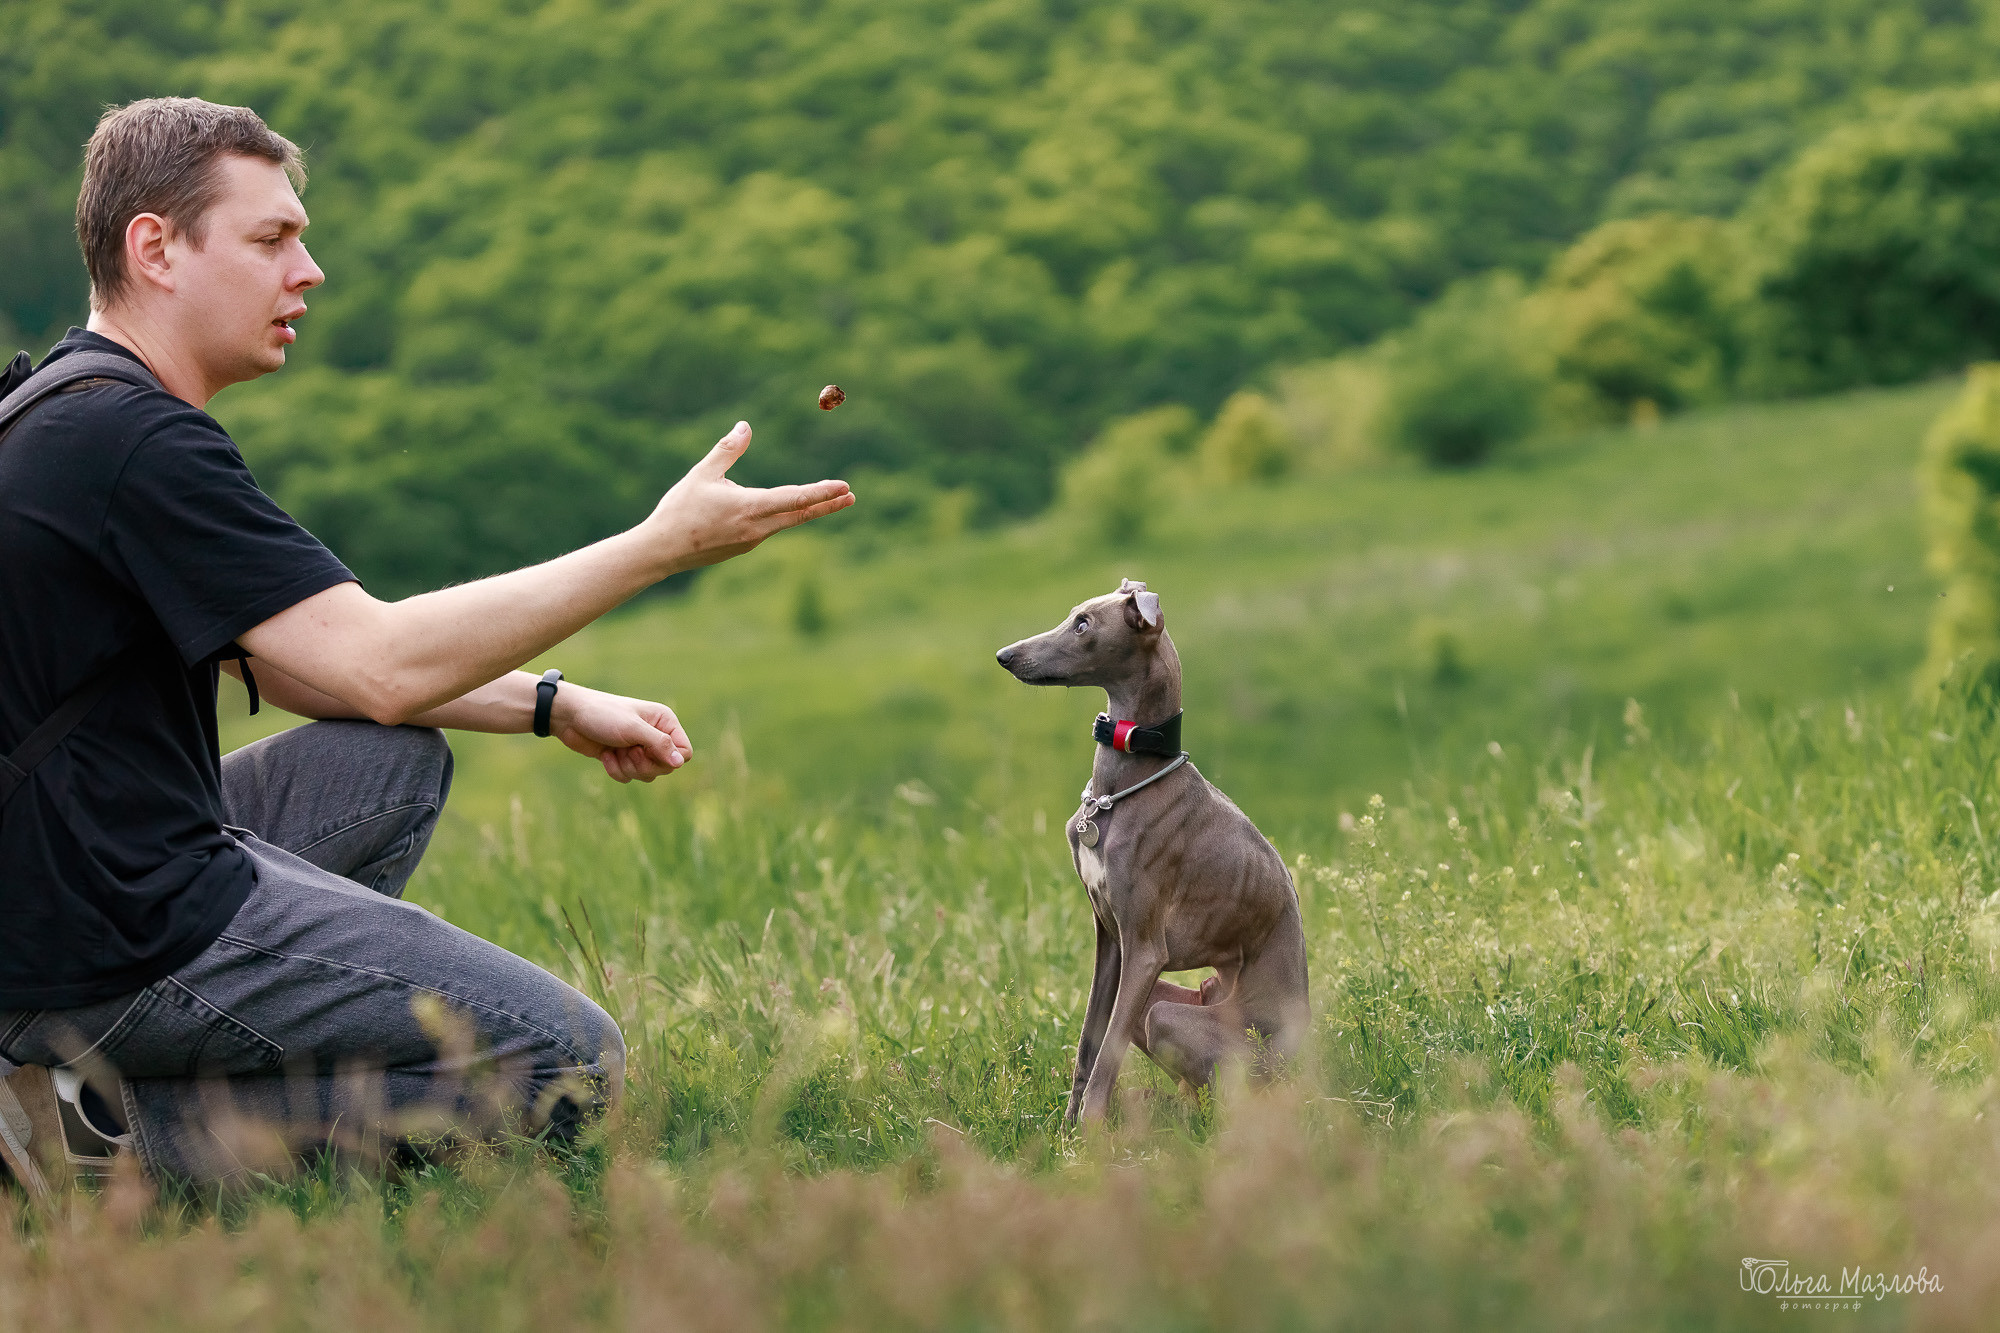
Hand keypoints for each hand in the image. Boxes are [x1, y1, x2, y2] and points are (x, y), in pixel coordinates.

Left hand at [550, 683, 693, 782]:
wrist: (569, 717)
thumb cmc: (602, 715)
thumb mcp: (632, 729)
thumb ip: (659, 744)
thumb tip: (680, 763)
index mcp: (664, 722)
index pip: (684, 752)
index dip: (669, 758)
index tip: (648, 751)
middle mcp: (655, 735)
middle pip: (667, 767)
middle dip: (644, 765)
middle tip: (629, 752)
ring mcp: (639, 748)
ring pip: (648, 774)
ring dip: (629, 768)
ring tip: (615, 752)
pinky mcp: (624, 758)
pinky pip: (630, 777)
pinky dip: (616, 770)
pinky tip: (605, 755)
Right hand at [646, 421, 853, 571]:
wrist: (662, 551)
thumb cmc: (679, 510)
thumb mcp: (702, 474)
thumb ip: (727, 450)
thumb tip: (745, 426)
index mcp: (750, 507)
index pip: (796, 499)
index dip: (823, 493)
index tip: (845, 488)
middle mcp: (757, 528)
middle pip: (801, 515)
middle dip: (828, 505)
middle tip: (851, 496)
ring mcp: (752, 541)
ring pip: (786, 522)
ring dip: (808, 510)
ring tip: (829, 500)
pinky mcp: (744, 547)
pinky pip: (769, 528)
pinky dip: (783, 516)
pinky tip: (781, 510)